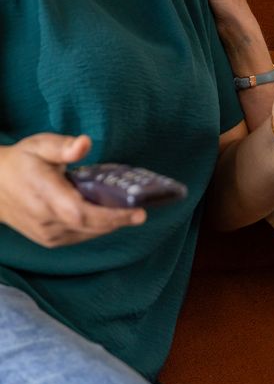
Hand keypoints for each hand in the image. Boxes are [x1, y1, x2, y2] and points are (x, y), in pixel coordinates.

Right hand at [0, 133, 145, 246]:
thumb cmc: (21, 162)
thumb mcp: (39, 145)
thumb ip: (63, 146)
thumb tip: (85, 143)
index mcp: (44, 194)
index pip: (82, 213)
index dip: (112, 216)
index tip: (138, 212)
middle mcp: (46, 219)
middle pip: (90, 227)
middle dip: (118, 220)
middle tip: (141, 212)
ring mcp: (47, 234)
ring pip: (87, 234)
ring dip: (109, 224)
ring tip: (129, 211)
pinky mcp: (50, 240)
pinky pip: (80, 236)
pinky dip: (97, 227)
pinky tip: (107, 215)